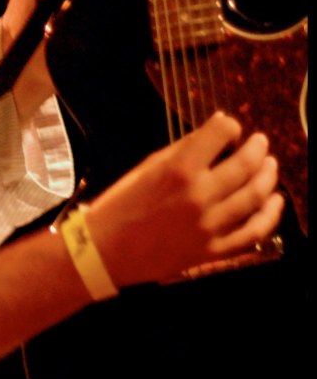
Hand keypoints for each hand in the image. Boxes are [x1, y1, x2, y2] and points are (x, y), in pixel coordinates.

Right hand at [86, 113, 283, 286]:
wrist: (104, 251)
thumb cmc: (120, 205)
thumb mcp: (146, 167)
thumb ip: (183, 148)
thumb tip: (216, 129)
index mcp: (179, 169)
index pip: (221, 134)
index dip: (229, 126)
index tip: (229, 129)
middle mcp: (199, 196)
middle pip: (246, 164)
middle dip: (257, 148)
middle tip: (260, 143)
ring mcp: (209, 226)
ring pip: (255, 197)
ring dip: (268, 177)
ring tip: (270, 166)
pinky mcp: (212, 251)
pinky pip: (252, 234)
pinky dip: (269, 216)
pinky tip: (275, 202)